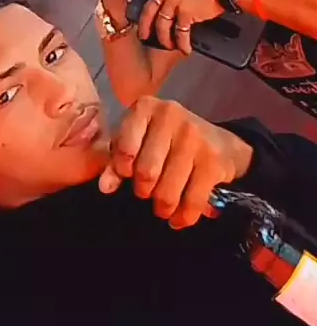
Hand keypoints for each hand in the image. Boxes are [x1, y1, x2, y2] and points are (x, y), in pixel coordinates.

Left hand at [99, 97, 252, 227]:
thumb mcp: (138, 142)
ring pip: (167, 191)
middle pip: (146, 173)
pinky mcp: (213, 161)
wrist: (219, 142)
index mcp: (145, 107)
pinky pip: (192, 202)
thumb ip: (117, 162)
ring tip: (164, 207)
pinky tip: (180, 217)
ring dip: (163, 207)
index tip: (128, 175)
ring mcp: (194, 137)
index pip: (124, 149)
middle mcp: (171, 116)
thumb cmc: (166, 141)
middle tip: (147, 192)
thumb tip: (105, 187)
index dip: (122, 170)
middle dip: (144, 191)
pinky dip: (183, 217)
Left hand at [111, 0, 222, 54]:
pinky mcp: (186, 13)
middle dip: (144, 25)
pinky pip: (180, 32)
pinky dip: (182, 43)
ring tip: (166, 44)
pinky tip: (184, 49)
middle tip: (141, 35)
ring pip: (162, 24)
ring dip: (163, 37)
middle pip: (148, 10)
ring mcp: (175, 1)